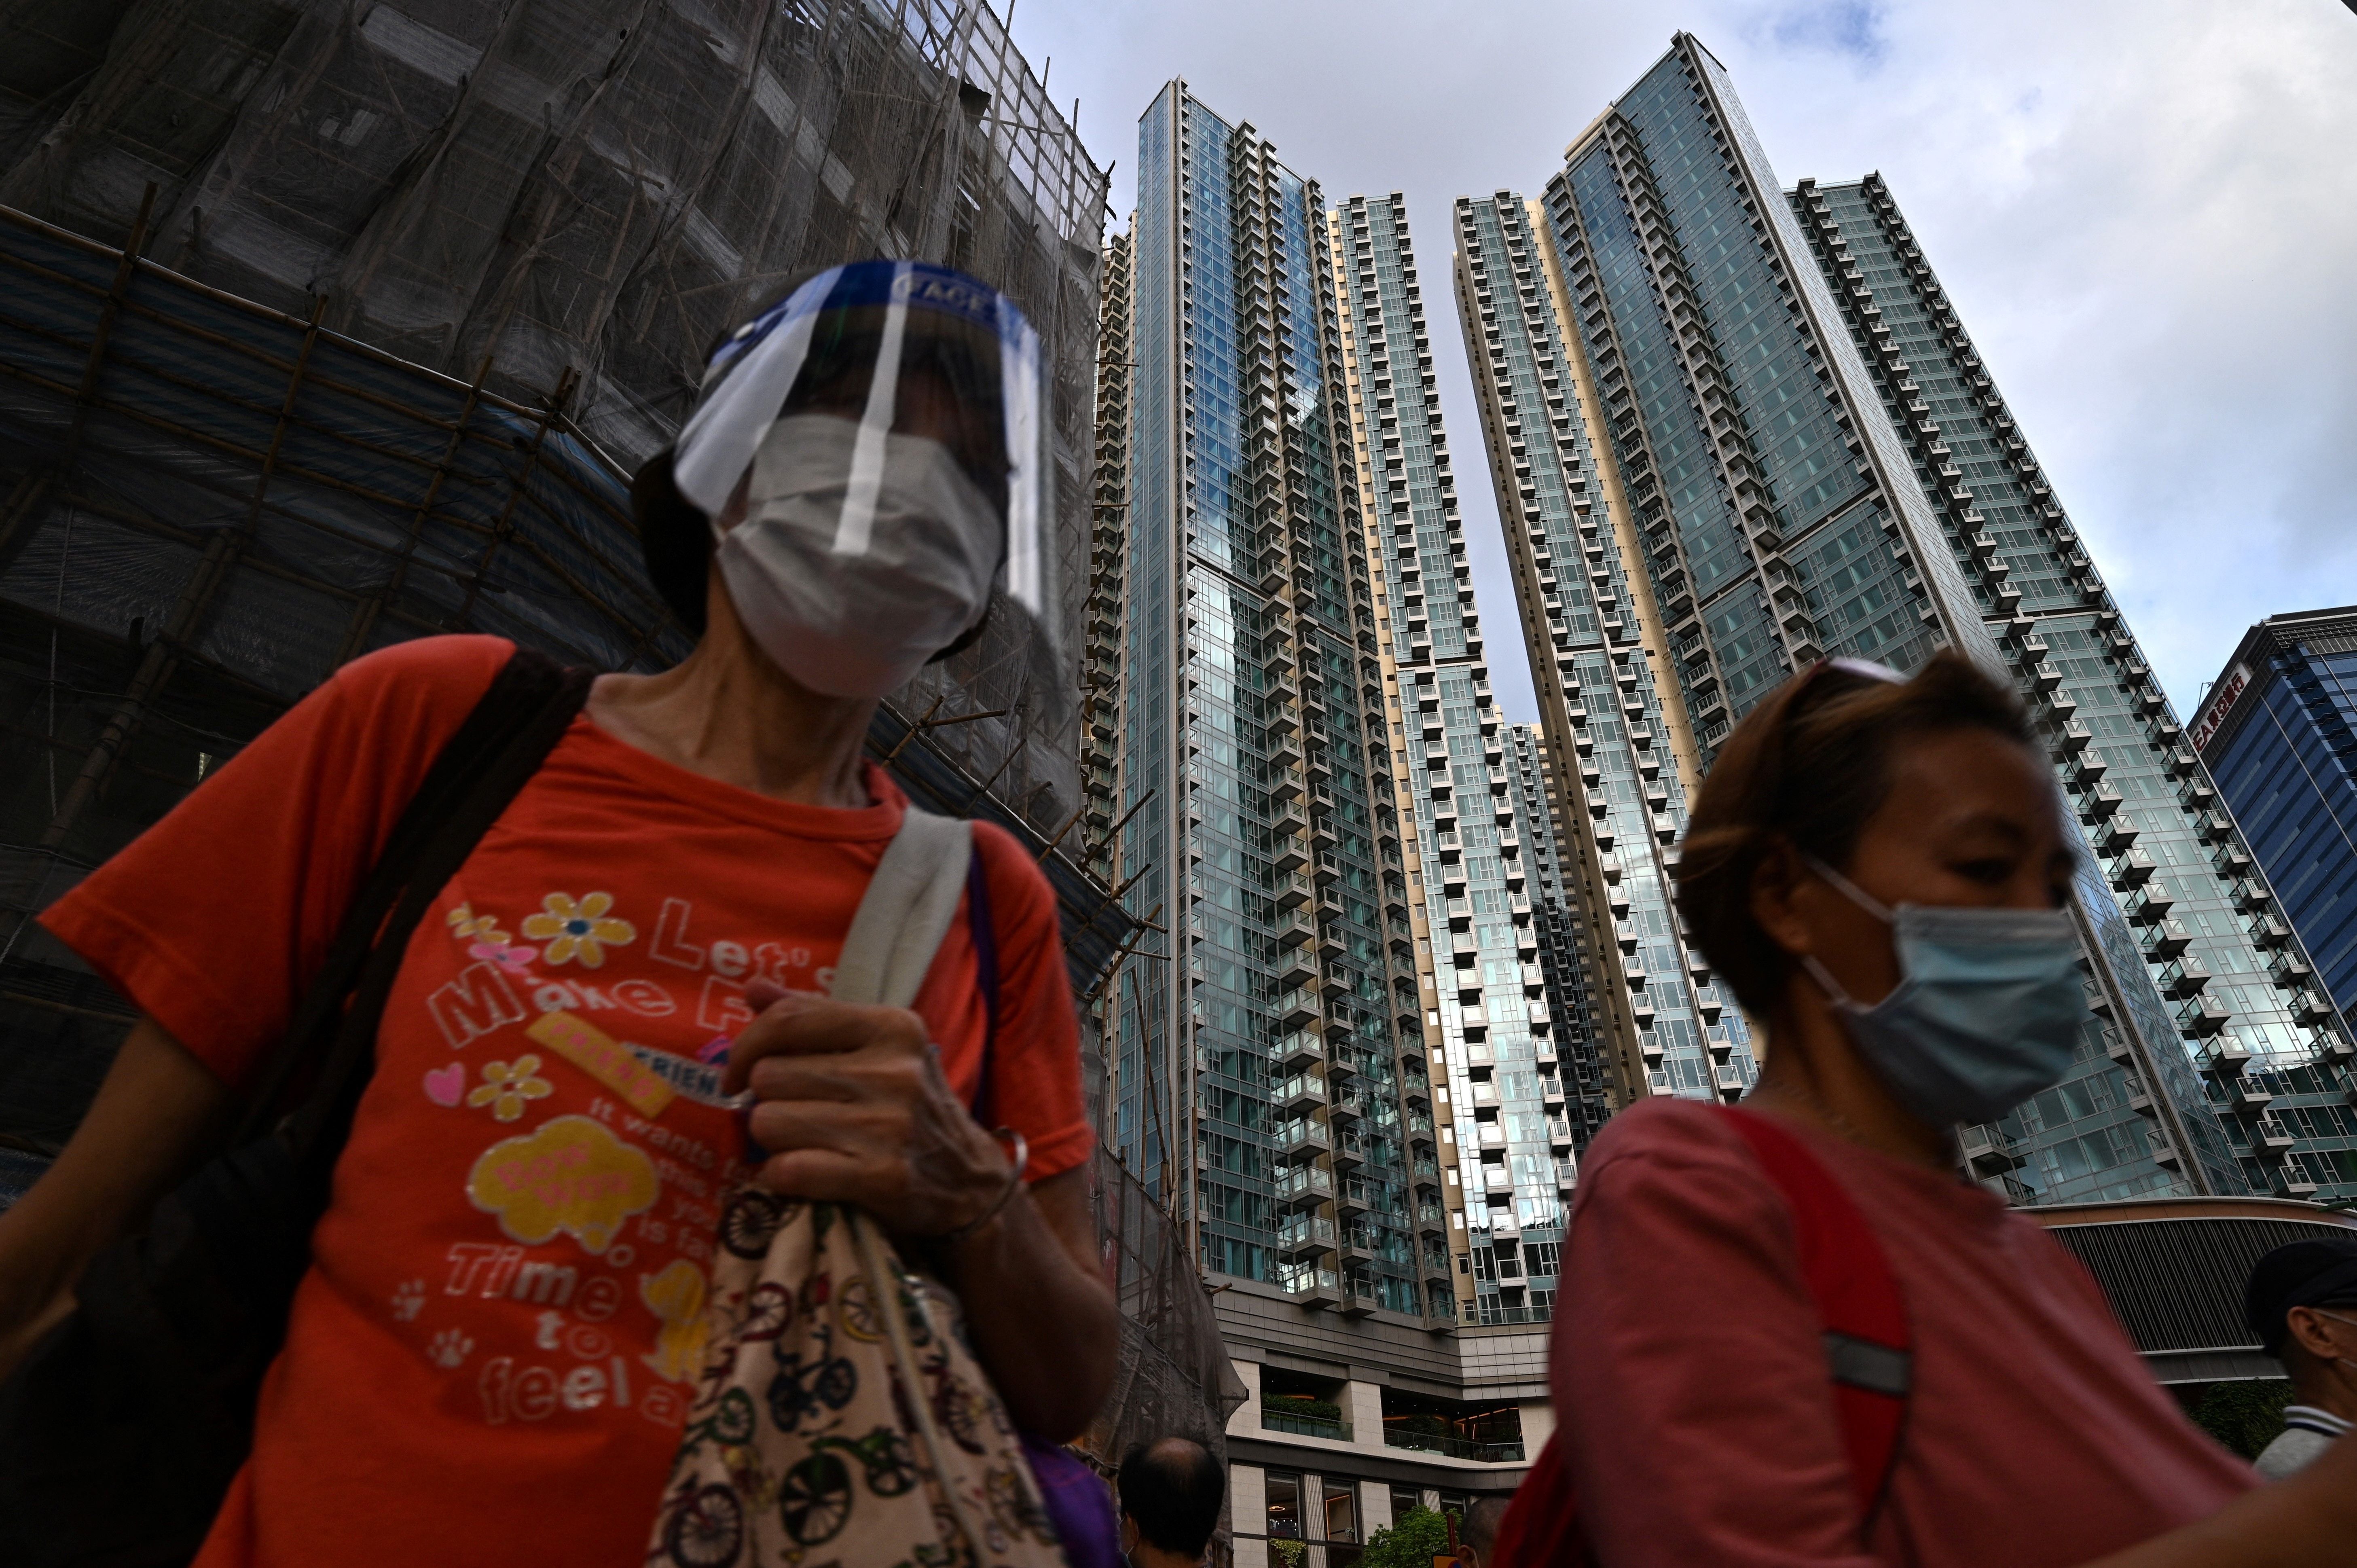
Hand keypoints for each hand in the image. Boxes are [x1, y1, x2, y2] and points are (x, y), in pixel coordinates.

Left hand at [722, 982, 1011, 1236]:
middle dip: (767, 1100)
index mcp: (891, 1027)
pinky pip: (788, 1169)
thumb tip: (751, 988)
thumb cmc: (909, 1108)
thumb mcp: (877, 1050)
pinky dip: (782, 1176)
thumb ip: (815, 1018)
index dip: (746, 1046)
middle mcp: (894, 1071)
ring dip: (773, 1140)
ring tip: (803, 1143)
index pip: (789, 1018)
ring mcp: (889, 1125)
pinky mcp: (882, 1176)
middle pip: (770, 1076)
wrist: (969, 1181)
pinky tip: (805, 1174)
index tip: (737, 1073)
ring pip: (769, 1122)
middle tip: (791, 1115)